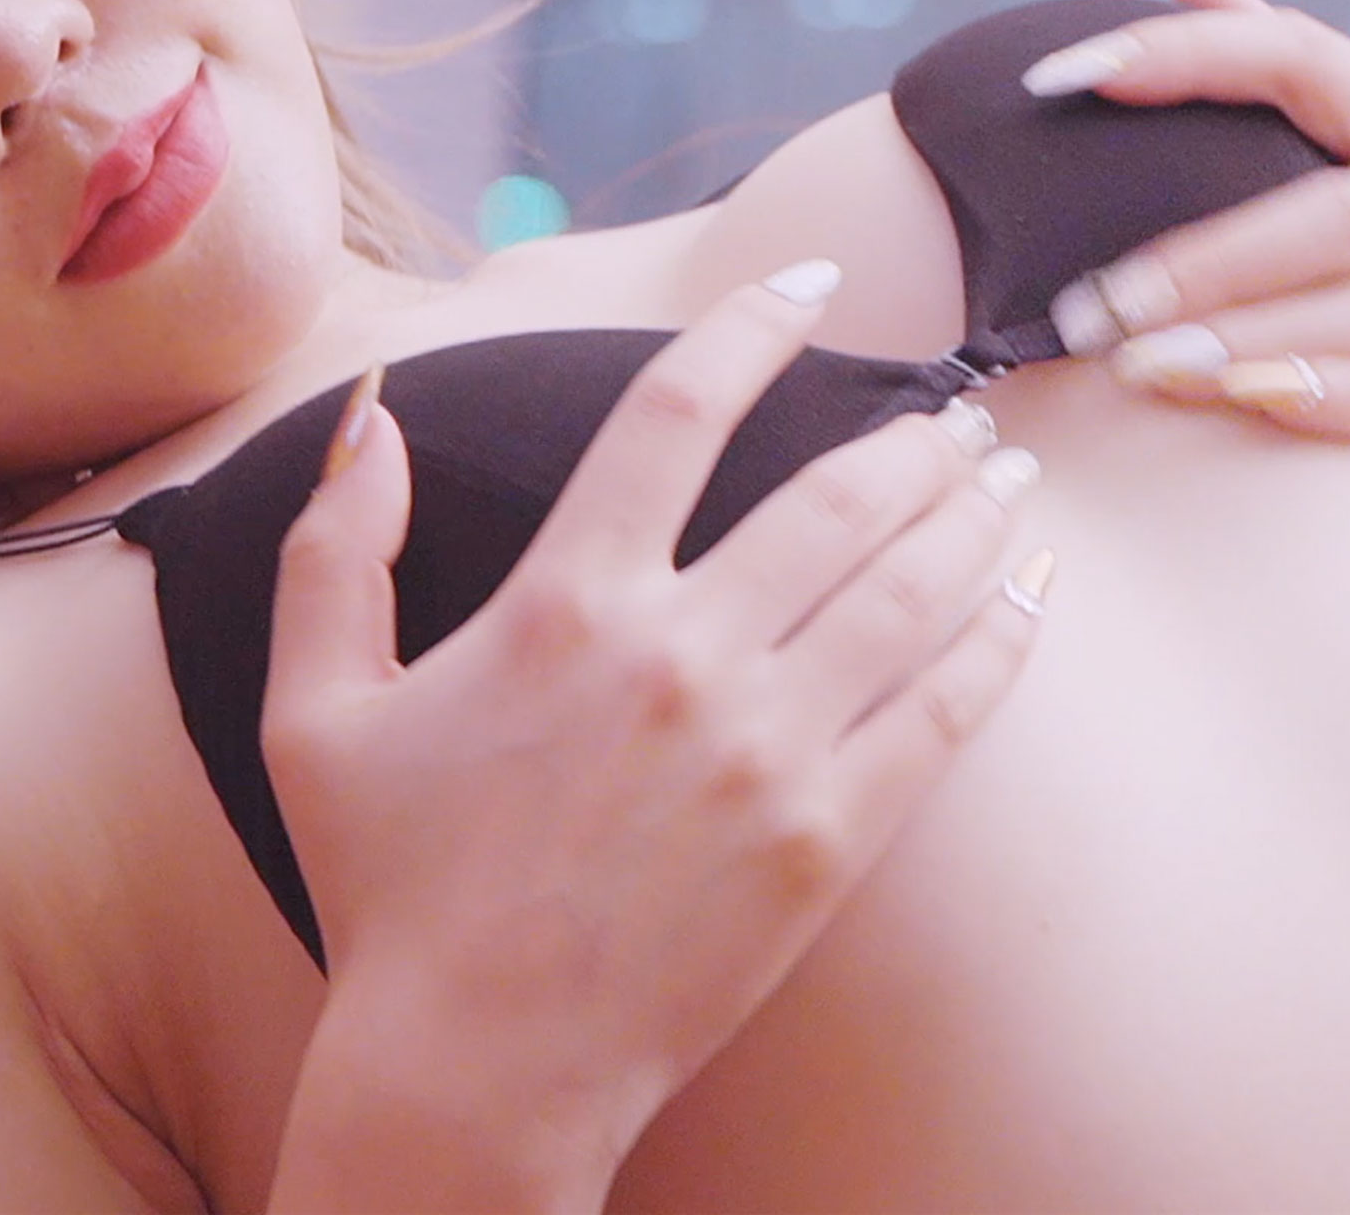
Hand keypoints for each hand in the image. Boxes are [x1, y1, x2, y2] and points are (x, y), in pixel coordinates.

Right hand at [260, 265, 1050, 1208]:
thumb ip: (334, 551)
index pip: (677, 413)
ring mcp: (765, 748)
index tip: (808, 282)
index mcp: (565, 605)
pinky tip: (1031, 594)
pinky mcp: (828, 837)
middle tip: (956, 412)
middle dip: (913, 435)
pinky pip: (943, 710)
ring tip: (1006, 478)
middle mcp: (680, 656)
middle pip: (835, 495)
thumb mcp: (318, 711)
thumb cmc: (394, 888)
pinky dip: (1000, 639)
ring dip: (972, 515)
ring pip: (907, 588)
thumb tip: (374, 416)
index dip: (751, 327)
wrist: (473, 1066)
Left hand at [1028, 0, 1349, 734]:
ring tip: (1142, 370)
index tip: (1062, 73)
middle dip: (1206, 260)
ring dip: (1253, 335)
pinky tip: (1252, 402)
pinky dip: (1342, 397)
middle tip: (1090, 309)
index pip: (1300, 54)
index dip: (1184, 51)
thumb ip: (1288, 76)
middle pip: (1334, 214)